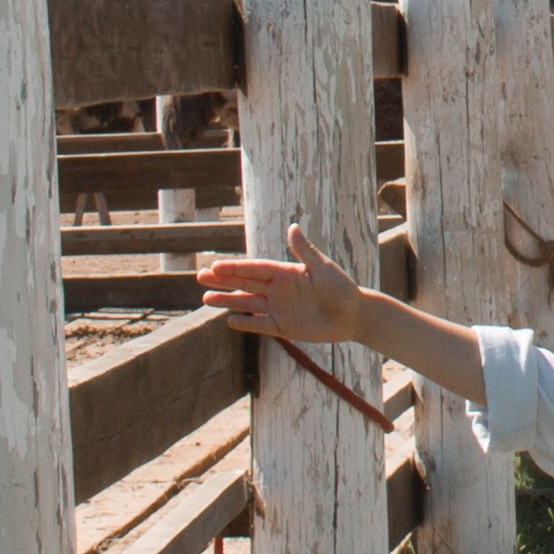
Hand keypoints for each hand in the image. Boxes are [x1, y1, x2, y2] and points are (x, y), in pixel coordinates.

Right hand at [202, 221, 367, 344]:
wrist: (354, 315)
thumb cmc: (341, 288)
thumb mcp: (323, 268)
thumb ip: (305, 251)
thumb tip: (292, 226)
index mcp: (286, 272)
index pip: (255, 268)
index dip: (235, 268)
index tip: (214, 266)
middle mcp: (278, 289)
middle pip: (245, 284)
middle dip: (223, 281)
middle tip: (199, 276)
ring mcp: (279, 308)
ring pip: (248, 303)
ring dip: (227, 301)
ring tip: (205, 298)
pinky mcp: (284, 327)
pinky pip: (261, 325)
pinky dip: (246, 323)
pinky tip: (230, 320)